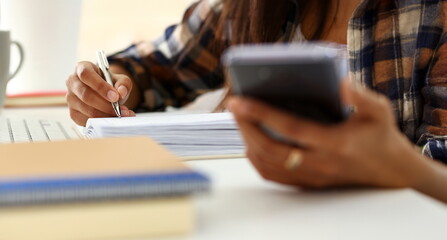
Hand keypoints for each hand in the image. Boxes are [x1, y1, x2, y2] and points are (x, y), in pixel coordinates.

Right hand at [66, 61, 135, 125]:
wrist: (105, 94)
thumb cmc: (110, 84)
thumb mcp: (120, 79)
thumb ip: (123, 83)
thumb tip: (121, 93)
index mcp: (82, 68)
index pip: (86, 75)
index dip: (100, 86)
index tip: (115, 96)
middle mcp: (72, 82)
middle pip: (85, 95)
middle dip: (105, 105)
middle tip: (120, 110)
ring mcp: (70, 98)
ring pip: (86, 109)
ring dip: (105, 115)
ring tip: (120, 115)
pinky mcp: (73, 113)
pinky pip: (85, 120)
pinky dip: (100, 122)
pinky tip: (111, 119)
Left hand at [228, 81, 431, 188]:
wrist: (389, 172)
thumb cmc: (380, 137)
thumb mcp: (380, 112)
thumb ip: (363, 96)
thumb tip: (341, 81)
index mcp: (335, 143)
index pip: (290, 128)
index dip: (262, 114)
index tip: (240, 100)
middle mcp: (320, 163)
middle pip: (271, 148)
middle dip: (246, 127)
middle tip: (234, 106)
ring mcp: (312, 177)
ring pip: (268, 164)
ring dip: (248, 141)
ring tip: (239, 120)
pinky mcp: (307, 183)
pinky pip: (274, 176)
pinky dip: (256, 160)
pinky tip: (250, 142)